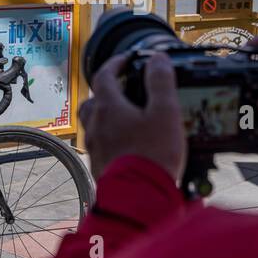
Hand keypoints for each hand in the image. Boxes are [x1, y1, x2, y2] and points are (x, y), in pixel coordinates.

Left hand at [78, 51, 184, 183]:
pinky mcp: (99, 166)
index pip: (104, 76)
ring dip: (104, 116)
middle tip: (123, 90)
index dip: (115, 64)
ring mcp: (95, 147)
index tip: (126, 60)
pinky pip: (99, 144)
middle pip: (92, 101)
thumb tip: (157, 59)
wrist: (139, 198)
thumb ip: (161, 83)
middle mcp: (96, 126)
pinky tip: (125, 144)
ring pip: (93, 124)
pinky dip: (109, 137)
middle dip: (105, 92)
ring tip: (124, 118)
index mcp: (109, 108)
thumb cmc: (152, 155)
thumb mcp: (165, 113)